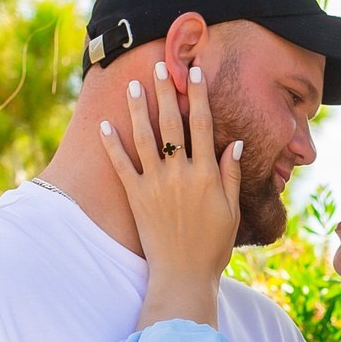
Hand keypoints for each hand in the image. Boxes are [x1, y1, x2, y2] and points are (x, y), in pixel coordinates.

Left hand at [101, 61, 240, 326]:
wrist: (183, 276)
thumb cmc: (212, 246)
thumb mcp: (232, 211)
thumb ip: (231, 175)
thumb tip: (236, 143)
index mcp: (206, 175)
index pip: (203, 126)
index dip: (198, 96)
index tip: (195, 72)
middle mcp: (180, 174)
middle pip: (172, 124)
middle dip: (166, 92)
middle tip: (160, 66)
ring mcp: (155, 184)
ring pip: (145, 138)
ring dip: (139, 109)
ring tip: (134, 86)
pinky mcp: (136, 197)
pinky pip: (121, 166)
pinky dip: (112, 145)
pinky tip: (104, 126)